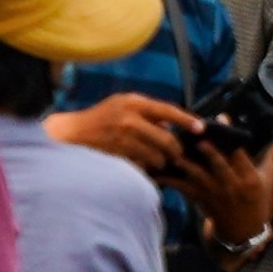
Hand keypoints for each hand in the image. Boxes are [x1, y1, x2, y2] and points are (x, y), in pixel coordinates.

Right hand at [49, 91, 198, 172]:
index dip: (187, 120)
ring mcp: (123, 139)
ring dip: (160, 162)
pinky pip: (142, 167)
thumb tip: (172, 128)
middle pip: (167, 140)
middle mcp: (129, 119)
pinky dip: (146, 169)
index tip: (201, 128)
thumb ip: (147, 114)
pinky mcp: (118, 157)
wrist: (71, 134)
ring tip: (156, 161)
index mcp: (132, 102)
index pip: (167, 110)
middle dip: (175, 151)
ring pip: (157, 157)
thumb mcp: (122, 106)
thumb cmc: (100, 119)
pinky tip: (142, 166)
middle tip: (175, 155)